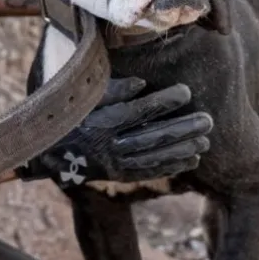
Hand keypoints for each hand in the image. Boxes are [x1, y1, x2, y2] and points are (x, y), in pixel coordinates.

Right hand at [19, 78, 212, 187]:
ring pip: (154, 157)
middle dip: (183, 129)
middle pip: (153, 137)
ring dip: (182, 150)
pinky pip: (148, 172)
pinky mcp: (118, 176)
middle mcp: (110, 145)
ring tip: (205, 141)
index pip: (139, 111)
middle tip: (208, 120)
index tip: (186, 92)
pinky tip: (191, 160)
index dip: (164, 101)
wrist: (50, 151)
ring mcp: (115, 164)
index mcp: (102, 122)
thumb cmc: (73, 116)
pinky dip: (171, 167)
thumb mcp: (87, 98)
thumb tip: (142, 84)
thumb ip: (114, 89)